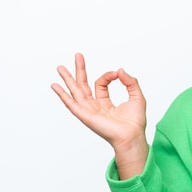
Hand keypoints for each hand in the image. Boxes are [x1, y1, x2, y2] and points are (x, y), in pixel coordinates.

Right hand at [51, 53, 147, 177]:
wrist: (132, 135)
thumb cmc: (135, 122)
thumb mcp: (137, 96)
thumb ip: (130, 82)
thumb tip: (120, 70)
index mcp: (105, 104)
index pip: (101, 84)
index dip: (108, 75)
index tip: (118, 73)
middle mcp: (95, 107)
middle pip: (83, 85)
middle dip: (80, 70)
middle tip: (77, 56)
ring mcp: (89, 111)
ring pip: (76, 92)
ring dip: (68, 79)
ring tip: (60, 67)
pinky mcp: (85, 116)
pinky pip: (71, 104)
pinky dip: (62, 95)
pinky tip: (55, 86)